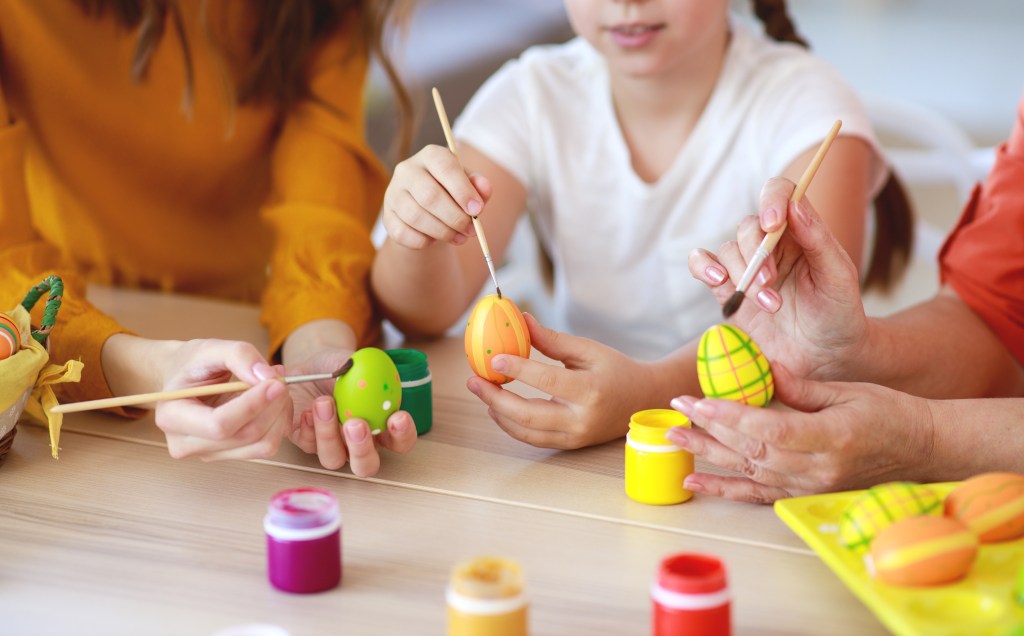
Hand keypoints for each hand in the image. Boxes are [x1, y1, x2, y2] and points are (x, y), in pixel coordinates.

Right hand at [154, 339, 292, 460]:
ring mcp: (209, 454)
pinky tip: (273, 403)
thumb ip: (239, 355)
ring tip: (277, 387)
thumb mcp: (210, 348)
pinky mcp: (229, 455)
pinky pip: (266, 446)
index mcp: (172, 417)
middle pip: (245, 436)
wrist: (184, 379)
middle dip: (272, 406)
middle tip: (279, 378)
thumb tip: (267, 377)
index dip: (252, 405)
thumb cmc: (192, 363)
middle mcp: (186, 444)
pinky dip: (279, 424)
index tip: (275, 383)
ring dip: (280, 415)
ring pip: (262, 445)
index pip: (219, 424)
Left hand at [284, 346, 417, 476]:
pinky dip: (308, 428)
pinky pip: (307, 445)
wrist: (309, 366)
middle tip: (356, 424)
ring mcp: (331, 445)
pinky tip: (307, 410)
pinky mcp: (305, 440)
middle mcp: (357, 444)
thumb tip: (369, 370)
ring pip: (333, 459)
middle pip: (366, 466)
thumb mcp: (352, 361)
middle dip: (362, 449)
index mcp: (380, 426)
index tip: (398, 417)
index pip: (400, 441)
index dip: (403, 435)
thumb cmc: (339, 366)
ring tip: (323, 402)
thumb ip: (364, 369)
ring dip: (328, 434)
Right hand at [382, 144, 492, 248]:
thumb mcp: (470, 187)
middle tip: (471, 230)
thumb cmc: (453, 195)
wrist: (429, 213)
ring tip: (460, 238)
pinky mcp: (387, 217)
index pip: (445, 167)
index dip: (463, 191)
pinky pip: (404, 234)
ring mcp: (393, 193)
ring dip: (443, 232)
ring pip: (416, 217)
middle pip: (430, 195)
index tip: (477, 210)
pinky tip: (436, 240)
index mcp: (431, 155)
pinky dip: (424, 241)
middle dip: (455, 217)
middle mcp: (407, 170)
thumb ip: (479, 186)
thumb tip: (484, 187)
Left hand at [466, 313, 659, 448]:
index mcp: (590, 391)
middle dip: (495, 399)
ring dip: (498, 413)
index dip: (517, 369)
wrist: (644, 400)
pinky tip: (498, 409)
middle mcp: (582, 419)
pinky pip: (534, 438)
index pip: (546, 381)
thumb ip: (552, 340)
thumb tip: (521, 320)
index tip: (494, 358)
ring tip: (482, 391)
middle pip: (528, 415)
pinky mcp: (570, 444)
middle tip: (474, 380)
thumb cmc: (616, 369)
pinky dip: (511, 425)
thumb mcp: (588, 349)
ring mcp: (575, 436)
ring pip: (526, 432)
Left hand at [664, 363, 935, 503]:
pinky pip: (757, 494)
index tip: (697, 400)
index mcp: (831, 438)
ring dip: (707, 453)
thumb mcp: (847, 391)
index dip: (729, 417)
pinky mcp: (805, 495)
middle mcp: (817, 470)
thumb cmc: (889, 413)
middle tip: (674, 409)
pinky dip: (724, 487)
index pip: (769, 429)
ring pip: (748, 470)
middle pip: (751, 450)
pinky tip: (693, 481)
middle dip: (708, 428)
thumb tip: (760, 368)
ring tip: (673, 437)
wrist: (921, 450)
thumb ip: (799, 387)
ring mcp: (810, 487)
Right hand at [687, 177, 869, 379]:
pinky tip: (718, 281)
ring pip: (727, 250)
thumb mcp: (838, 276)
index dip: (772, 199)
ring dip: (743, 276)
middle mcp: (771, 244)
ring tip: (769, 306)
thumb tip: (794, 205)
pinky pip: (702, 265)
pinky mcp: (727, 290)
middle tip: (771, 283)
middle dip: (756, 254)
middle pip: (748, 227)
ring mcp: (746, 266)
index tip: (772, 224)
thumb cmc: (839, 311)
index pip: (781, 194)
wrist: (826, 356)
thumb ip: (818, 239)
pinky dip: (703, 267)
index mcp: (800, 231)